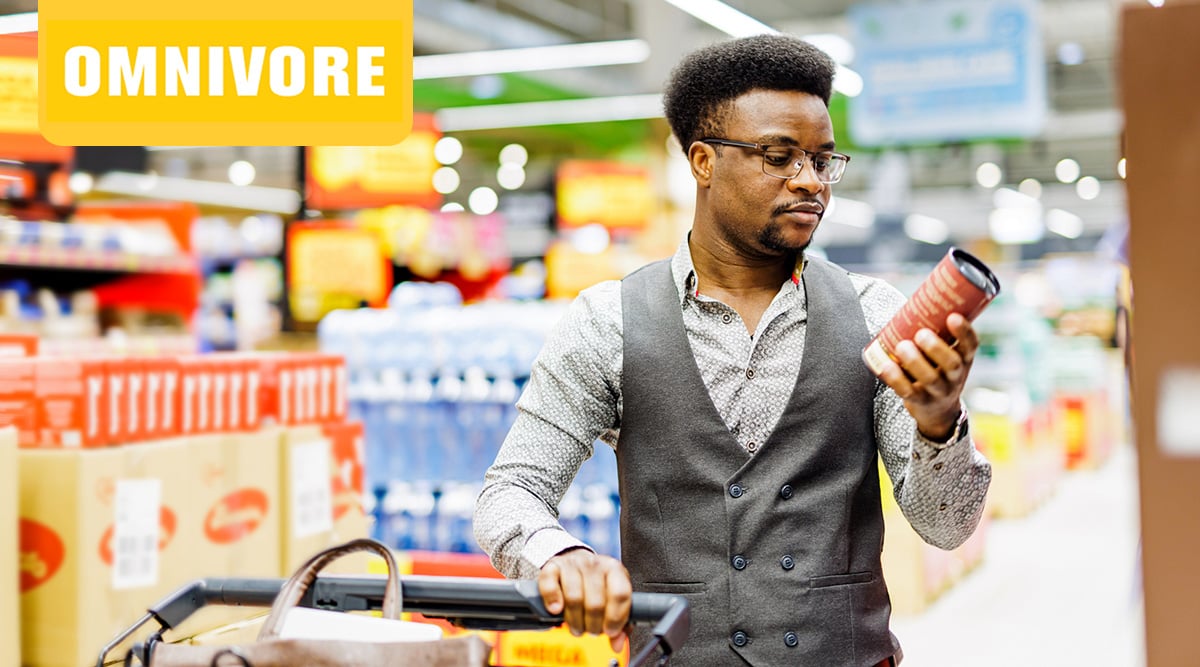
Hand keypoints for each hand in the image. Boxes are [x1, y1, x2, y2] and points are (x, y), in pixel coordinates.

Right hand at [538, 547, 631, 650]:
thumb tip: (618, 643)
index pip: (620, 594)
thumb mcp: (613, 597)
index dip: (616, 618)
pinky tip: (557, 610)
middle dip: (593, 625)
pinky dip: (552, 602)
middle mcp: (594, 564)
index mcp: (614, 569)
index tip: (610, 631)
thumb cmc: (597, 583)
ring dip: (574, 620)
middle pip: (596, 603)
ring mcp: (572, 564)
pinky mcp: (552, 567)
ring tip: (576, 625)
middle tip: (591, 630)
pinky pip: (549, 586)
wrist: (576, 560)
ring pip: (574, 598)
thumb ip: (622, 623)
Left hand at [874, 313, 977, 440]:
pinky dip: (896, 378)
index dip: (964, 332)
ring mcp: (938, 391)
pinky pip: (908, 391)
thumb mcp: (947, 353)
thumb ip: (937, 331)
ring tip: (902, 346)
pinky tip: (886, 365)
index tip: (953, 316)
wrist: (939, 410)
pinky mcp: (920, 401)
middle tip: (921, 334)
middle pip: (952, 363)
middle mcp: (955, 376)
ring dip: (915, 361)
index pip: (971, 345)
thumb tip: (917, 296)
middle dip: (936, 348)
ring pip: (930, 378)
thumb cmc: (938, 369)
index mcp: (964, 359)